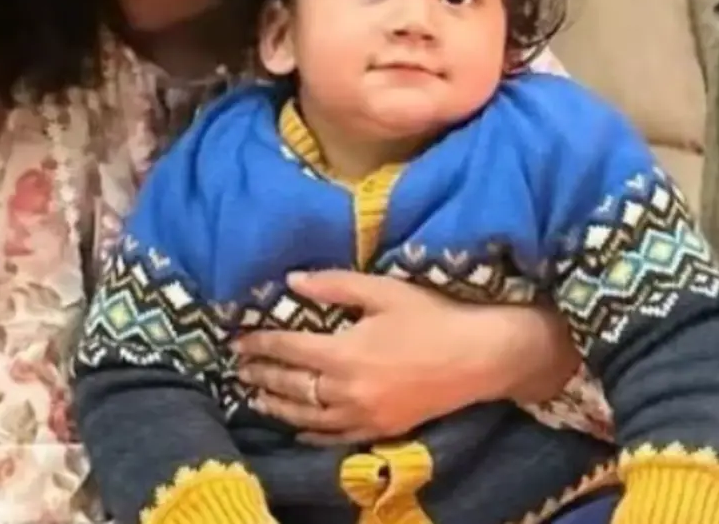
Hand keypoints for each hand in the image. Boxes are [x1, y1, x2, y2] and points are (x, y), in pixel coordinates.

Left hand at [233, 270, 577, 444]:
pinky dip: (309, 433)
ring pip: (306, 415)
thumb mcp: (385, 291)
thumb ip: (336, 286)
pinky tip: (297, 429)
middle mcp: (345, 390)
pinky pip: (334, 437)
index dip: (260, 343)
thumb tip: (293, 280)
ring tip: (255, 395)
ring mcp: (362, 415)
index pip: (288, 349)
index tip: (239, 339)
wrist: (479, 356)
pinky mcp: (380, 429)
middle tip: (240, 366)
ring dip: (276, 404)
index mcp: (344, 352)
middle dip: (262, 373)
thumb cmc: (434, 316)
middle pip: (291, 384)